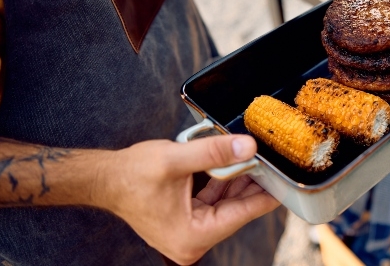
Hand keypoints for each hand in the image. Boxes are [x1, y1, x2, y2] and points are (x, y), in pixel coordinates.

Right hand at [98, 136, 278, 264]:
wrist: (103, 179)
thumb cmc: (131, 175)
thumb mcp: (177, 159)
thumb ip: (214, 153)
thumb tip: (248, 147)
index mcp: (192, 237)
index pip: (241, 214)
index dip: (265, 194)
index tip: (286, 180)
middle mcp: (192, 242)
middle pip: (236, 210)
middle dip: (252, 184)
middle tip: (273, 161)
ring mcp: (189, 234)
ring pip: (226, 205)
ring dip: (238, 181)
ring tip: (257, 159)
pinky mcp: (186, 222)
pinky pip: (214, 202)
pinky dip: (224, 184)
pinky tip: (236, 165)